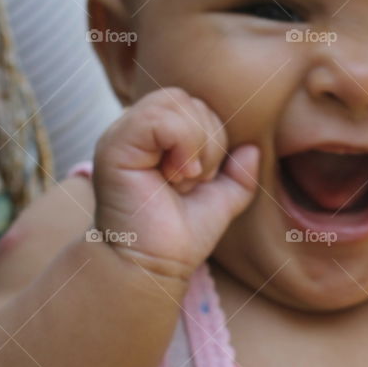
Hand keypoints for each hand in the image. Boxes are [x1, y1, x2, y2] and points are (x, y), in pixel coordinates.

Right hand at [91, 88, 258, 280]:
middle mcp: (133, 131)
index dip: (210, 138)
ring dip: (196, 145)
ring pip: (176, 103)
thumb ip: (238, 175)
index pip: (194, 104)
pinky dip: (182, 145)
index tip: (197, 179)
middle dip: (207, 142)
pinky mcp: (115, 146)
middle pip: (187, 99)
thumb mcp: (220, 201)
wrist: (153, 267)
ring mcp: (120, 136)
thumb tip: (252, 148)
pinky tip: (176, 176)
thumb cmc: (180, 238)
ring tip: (183, 180)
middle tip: (191, 181)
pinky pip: (161, 119)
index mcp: (153, 138)